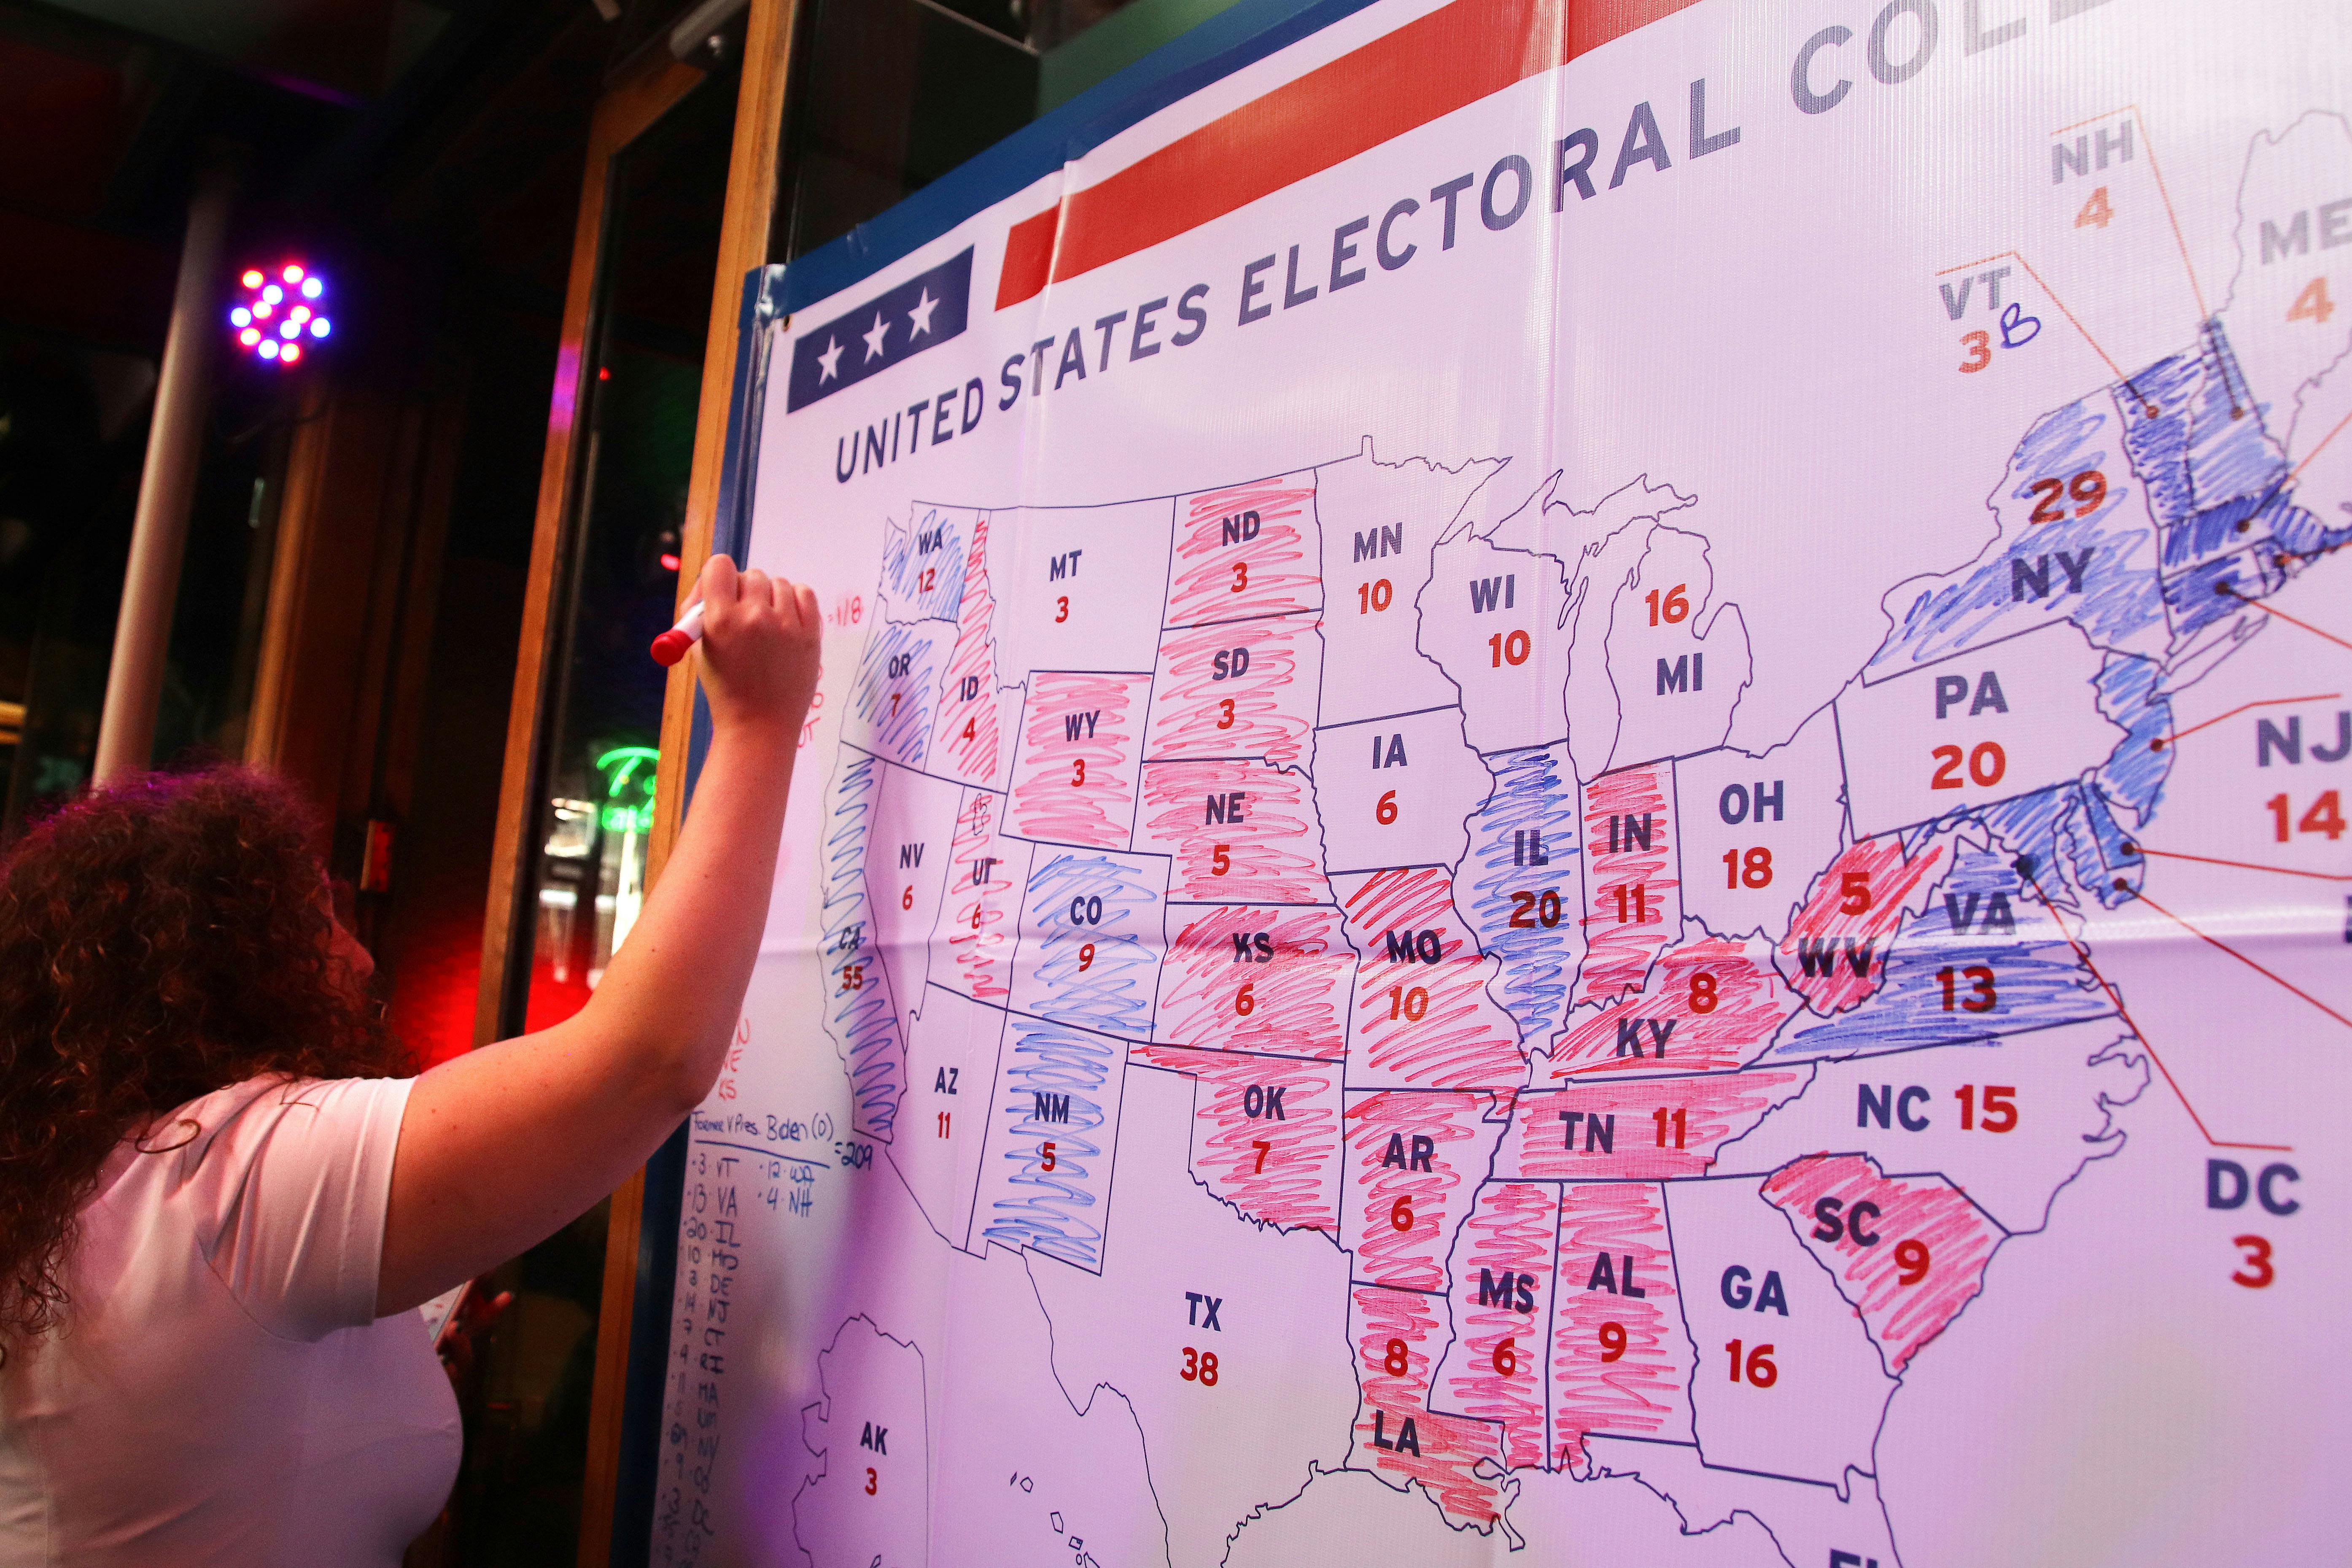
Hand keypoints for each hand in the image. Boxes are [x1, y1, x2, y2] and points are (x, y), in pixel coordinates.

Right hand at [690, 554, 819, 739]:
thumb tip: (712, 583)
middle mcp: (754, 617)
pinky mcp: (811, 634)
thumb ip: (704, 612)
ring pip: (779, 583)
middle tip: (743, 615)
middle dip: (744, 591)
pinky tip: (786, 621)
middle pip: (750, 575)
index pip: (719, 565)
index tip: (719, 592)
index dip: (717, 576)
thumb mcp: (703, 650)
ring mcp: (786, 625)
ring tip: (766, 626)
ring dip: (770, 598)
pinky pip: (805, 593)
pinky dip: (795, 601)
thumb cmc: (726, 690)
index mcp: (721, 620)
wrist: (759, 727)